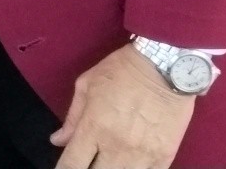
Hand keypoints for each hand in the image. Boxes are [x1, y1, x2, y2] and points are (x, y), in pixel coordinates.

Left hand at [50, 45, 196, 168]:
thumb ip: (72, 117)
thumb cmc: (122, 70)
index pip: (71, 165)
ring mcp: (142, 154)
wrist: (167, 66)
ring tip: (109, 161)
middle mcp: (116, 146)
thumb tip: (58, 140)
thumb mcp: (87, 85)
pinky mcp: (165, 156)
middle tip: (88, 161)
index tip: (65, 168)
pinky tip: (130, 163)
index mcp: (93, 128)